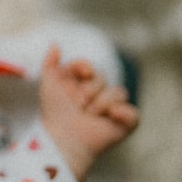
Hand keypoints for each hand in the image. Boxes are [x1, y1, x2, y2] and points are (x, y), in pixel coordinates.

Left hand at [39, 46, 139, 181]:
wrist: (62, 138)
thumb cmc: (55, 113)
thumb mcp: (48, 85)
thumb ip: (50, 63)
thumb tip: (55, 43)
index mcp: (82, 85)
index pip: (90, 67)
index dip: (84, 69)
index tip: (80, 76)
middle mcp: (98, 95)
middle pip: (103, 78)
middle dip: (89, 90)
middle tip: (78, 105)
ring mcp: (112, 109)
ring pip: (119, 92)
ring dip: (102, 102)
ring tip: (90, 114)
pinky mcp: (123, 124)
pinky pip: (134, 113)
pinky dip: (124, 113)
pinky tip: (111, 116)